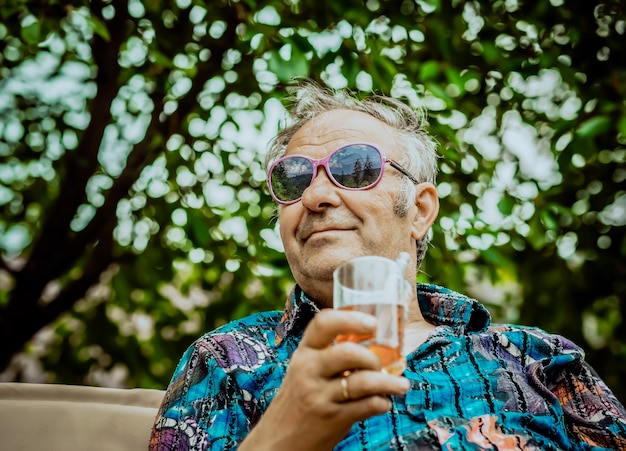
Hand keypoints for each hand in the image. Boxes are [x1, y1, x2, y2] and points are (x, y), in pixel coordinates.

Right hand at [238, 309, 410, 450]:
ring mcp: (319, 395)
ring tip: (401, 385)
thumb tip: (370, 342)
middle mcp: (308, 370)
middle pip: (347, 352)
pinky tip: (383, 403)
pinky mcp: (331, 419)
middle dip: (373, 357)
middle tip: (381, 365)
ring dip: (388, 383)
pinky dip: (382, 404)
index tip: (373, 323)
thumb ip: (328, 354)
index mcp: (303, 352)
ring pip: (363, 382)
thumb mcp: (304, 370)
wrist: (278, 441)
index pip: (324, 323)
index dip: (350, 319)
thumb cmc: (298, 400)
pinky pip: (367, 406)